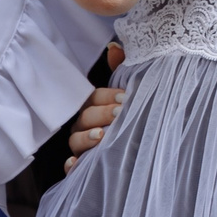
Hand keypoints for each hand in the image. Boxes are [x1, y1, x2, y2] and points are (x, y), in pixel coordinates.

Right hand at [65, 44, 124, 172]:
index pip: (93, 98)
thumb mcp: (131, 96)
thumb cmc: (135, 120)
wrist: (147, 158)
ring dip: (86, 137)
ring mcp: (81, 147)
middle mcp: (84, 126)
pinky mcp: (82, 168)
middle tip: (120, 114)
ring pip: (75, 140)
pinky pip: (69, 167)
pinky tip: (77, 162)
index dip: (107, 97)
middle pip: (84, 117)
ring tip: (102, 136)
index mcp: (95, 108)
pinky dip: (72, 165)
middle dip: (101, 114)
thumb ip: (123, 71)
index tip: (126, 98)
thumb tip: (114, 48)